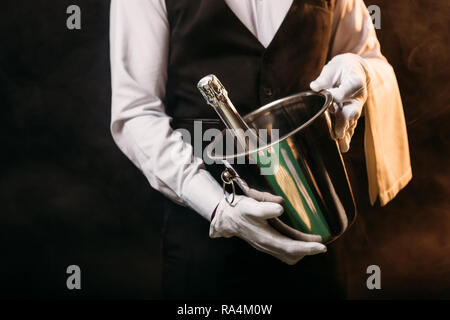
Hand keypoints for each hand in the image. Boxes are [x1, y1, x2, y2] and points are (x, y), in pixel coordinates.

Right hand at [210, 189, 326, 264]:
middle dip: (308, 250)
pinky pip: (284, 251)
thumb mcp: (251, 205)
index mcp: (266, 238)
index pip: (291, 247)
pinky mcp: (266, 243)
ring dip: (301, 250)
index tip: (321, 246)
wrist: (225, 217)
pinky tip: (298, 239)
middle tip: (321, 243)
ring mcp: (266, 246)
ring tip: (312, 241)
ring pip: (288, 255)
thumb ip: (265, 207)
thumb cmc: (239, 210)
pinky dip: (294, 248)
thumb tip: (281, 207)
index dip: (307, 248)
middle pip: (292, 254)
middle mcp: (267, 245)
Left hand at [310, 53, 367, 151]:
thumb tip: (314, 87)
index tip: (330, 96)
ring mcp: (355, 107)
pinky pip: (349, 126)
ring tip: (342, 145)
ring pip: (351, 121)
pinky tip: (342, 147)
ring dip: (346, 133)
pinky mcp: (351, 115)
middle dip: (345, 121)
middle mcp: (358, 96)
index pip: (349, 88)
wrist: (355, 71)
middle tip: (338, 133)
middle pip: (352, 110)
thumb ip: (325, 77)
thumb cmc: (342, 68)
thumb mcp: (334, 67)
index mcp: (355, 80)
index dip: (338, 94)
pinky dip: (346, 136)